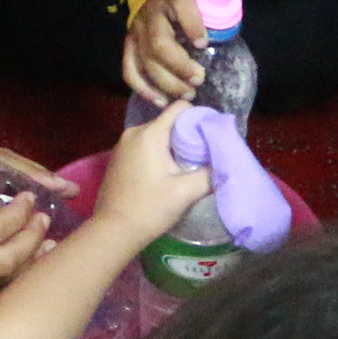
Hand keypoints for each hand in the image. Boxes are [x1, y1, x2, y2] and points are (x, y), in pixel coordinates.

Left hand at [93, 101, 210, 244]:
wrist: (114, 230)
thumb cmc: (150, 208)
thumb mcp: (186, 192)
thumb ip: (209, 173)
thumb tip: (224, 162)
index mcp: (149, 133)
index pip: (179, 108)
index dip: (199, 117)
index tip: (210, 135)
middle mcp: (133, 132)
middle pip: (168, 122)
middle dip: (187, 134)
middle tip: (202, 154)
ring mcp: (122, 145)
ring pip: (156, 135)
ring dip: (171, 146)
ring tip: (186, 165)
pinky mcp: (117, 158)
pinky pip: (143, 145)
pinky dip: (157, 153)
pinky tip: (165, 173)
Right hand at [121, 0, 208, 104]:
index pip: (181, 5)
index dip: (192, 25)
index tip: (204, 44)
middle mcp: (151, 12)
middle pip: (159, 43)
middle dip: (180, 66)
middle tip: (199, 80)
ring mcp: (137, 30)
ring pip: (145, 61)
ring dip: (166, 82)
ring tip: (188, 94)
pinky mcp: (129, 45)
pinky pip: (130, 70)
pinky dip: (143, 88)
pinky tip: (162, 101)